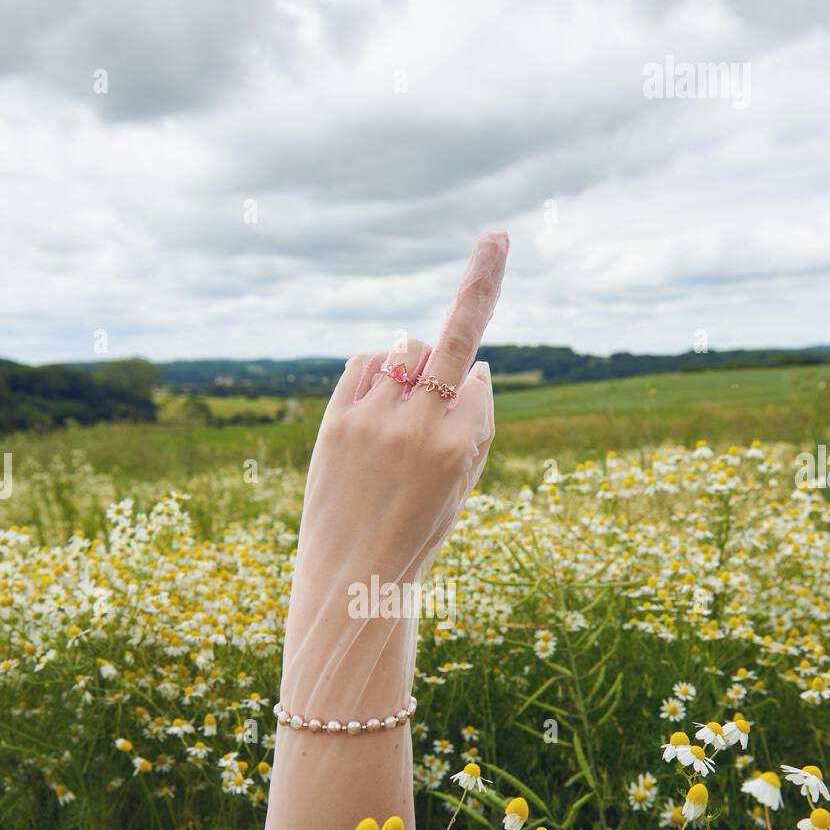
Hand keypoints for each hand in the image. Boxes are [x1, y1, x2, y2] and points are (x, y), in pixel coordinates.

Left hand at [280, 230, 508, 724]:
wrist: (352, 578)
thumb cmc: (418, 535)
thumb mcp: (464, 488)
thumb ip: (478, 426)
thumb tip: (476, 366)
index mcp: (462, 448)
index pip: (476, 376)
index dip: (475, 353)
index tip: (493, 250)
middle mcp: (420, 426)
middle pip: (445, 340)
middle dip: (470, 299)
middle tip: (490, 253)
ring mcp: (374, 421)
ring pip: (401, 351)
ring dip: (408, 365)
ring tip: (397, 419)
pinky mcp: (336, 422)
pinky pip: (364, 365)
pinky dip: (375, 373)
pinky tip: (374, 407)